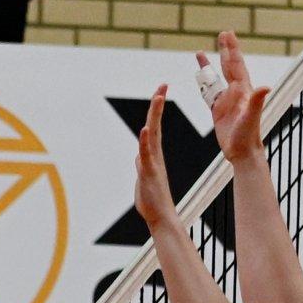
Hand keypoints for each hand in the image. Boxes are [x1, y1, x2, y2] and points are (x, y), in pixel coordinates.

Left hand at [134, 86, 179, 231]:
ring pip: (152, 135)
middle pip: (155, 125)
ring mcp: (152, 163)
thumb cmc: (152, 199)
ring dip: (154, 116)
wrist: (159, 217)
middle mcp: (154, 155)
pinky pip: (146, 154)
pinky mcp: (149, 173)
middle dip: (158, 104)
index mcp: (153, 154)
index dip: (156, 109)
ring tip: (158, 97)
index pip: (154, 127)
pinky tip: (145, 130)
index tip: (161, 90)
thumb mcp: (144, 177)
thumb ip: (142, 164)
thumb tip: (139, 156)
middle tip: (163, 85)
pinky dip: (145, 142)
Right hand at [206, 32, 269, 164]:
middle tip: (223, 34)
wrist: (243, 152)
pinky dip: (203, 83)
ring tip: (200, 53)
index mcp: (243, 90)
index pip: (236, 65)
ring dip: (209, 65)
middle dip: (225, 50)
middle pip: (229, 66)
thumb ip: (257, 101)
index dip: (232, 49)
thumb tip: (266, 87)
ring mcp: (226, 101)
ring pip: (216, 78)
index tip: (228, 34)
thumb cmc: (248, 136)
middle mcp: (235, 92)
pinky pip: (208, 93)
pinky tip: (199, 77)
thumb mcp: (251, 117)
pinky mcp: (218, 110)